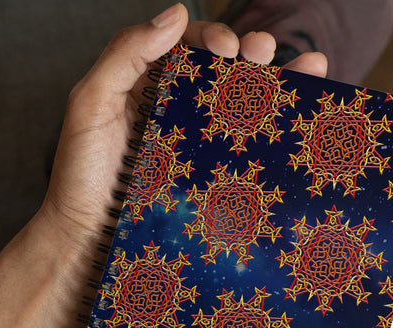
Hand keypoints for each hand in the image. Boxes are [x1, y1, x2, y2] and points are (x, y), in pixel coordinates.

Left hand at [36, 3, 326, 262]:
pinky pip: (244, 150)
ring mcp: (195, 147)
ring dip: (279, 83)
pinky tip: (303, 113)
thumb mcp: (90, 104)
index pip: (188, 48)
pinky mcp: (208, 179)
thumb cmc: (81, 175)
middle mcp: (175, 112)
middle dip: (252, 54)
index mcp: (147, 86)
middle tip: (264, 53)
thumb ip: (125, 54)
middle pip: (222, 73)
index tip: (228, 47)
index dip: (212, 37)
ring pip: (241, 108)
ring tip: (311, 67)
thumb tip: (177, 14)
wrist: (87, 239)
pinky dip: (277, 131)